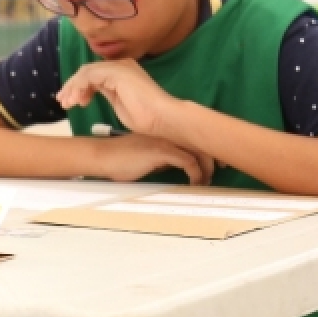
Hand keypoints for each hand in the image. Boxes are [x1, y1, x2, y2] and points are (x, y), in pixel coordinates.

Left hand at [57, 59, 182, 138]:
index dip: (79, 87)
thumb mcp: (119, 104)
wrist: (162, 119)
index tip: (70, 103)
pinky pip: (90, 75)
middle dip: (72, 86)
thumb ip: (107, 94)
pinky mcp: (117, 72)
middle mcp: (121, 65)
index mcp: (122, 72)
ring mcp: (119, 67)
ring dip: (73, 88)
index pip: (94, 75)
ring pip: (86, 72)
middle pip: (87, 71)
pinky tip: (78, 101)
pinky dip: (80, 87)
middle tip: (62, 101)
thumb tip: (92, 92)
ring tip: (67, 104)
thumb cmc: (146, 118)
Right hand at [92, 132, 214, 185]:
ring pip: (198, 152)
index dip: (204, 152)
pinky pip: (189, 162)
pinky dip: (196, 174)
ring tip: (206, 182)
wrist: (103, 157)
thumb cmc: (118, 160)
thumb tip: (172, 168)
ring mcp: (166, 141)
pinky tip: (195, 183)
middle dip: (212, 159)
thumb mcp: (145, 159)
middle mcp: (168, 134)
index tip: (210, 166)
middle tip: (214, 174)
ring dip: (206, 169)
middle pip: (200, 143)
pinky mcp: (163, 151)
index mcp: (164, 133)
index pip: (192, 139)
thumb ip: (159, 160)